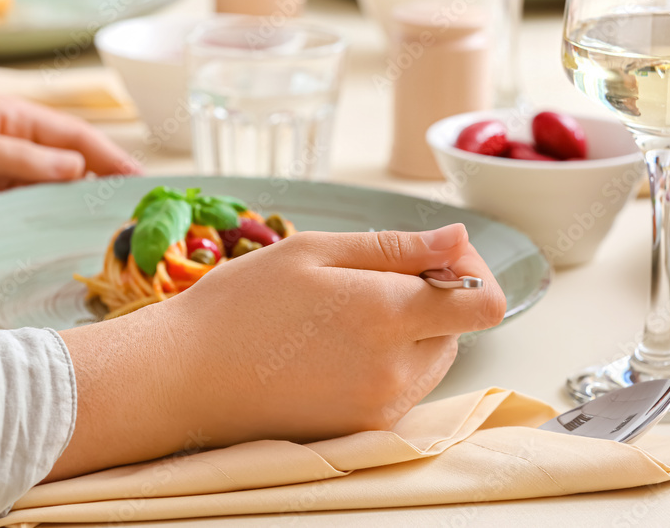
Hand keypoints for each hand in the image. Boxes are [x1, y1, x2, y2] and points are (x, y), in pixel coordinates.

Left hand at [0, 94, 141, 243]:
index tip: (138, 180)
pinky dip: (48, 231)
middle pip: (69, 166)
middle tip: (132, 213)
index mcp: (5, 118)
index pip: (72, 134)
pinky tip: (65, 247)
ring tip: (109, 234)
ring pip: (51, 196)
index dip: (109, 155)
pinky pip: (26, 221)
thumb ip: (18, 156)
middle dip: (102, 184)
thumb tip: (77, 167)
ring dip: (77, 212)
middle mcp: (7, 149)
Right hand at [51, 224, 505, 479]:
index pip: (486, 304)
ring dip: (408, 334)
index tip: (437, 258)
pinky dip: (385, 364)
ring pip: (430, 360)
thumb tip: (459, 239)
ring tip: (341, 317)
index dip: (473, 273)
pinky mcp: (362, 431)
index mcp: (389, 314)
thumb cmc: (240, 304)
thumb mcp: (317, 251)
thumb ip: (398, 247)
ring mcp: (380, 407)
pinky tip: (332, 349)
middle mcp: (396, 370)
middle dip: (430, 300)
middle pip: (456, 330)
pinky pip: (401, 390)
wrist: (182, 377)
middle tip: (368, 281)